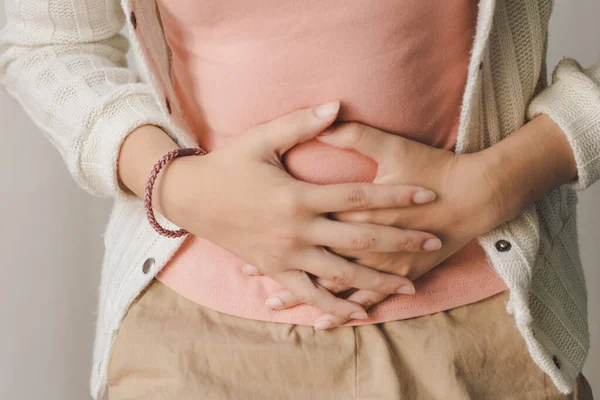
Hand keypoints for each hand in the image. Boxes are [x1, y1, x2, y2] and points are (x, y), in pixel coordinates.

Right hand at [159, 103, 442, 320]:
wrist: (191, 198)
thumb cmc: (228, 165)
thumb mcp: (261, 139)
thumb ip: (301, 124)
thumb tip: (337, 105)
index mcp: (298, 196)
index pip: (359, 197)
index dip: (396, 196)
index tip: (428, 195)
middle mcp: (297, 230)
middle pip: (360, 239)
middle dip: (401, 241)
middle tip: (435, 242)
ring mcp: (286, 255)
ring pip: (340, 274)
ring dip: (377, 281)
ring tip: (410, 285)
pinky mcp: (274, 270)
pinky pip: (308, 293)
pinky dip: (333, 305)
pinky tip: (358, 313)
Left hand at [260, 121, 508, 328]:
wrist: (475, 195)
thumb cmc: (432, 167)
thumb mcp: (392, 146)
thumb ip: (355, 135)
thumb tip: (326, 115)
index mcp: (354, 207)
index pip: (309, 215)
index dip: (277, 220)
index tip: (246, 225)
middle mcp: (362, 239)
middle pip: (314, 255)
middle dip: (280, 263)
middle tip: (247, 270)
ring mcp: (380, 261)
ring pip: (333, 283)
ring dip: (304, 293)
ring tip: (273, 302)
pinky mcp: (398, 274)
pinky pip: (365, 299)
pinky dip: (343, 311)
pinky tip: (324, 322)